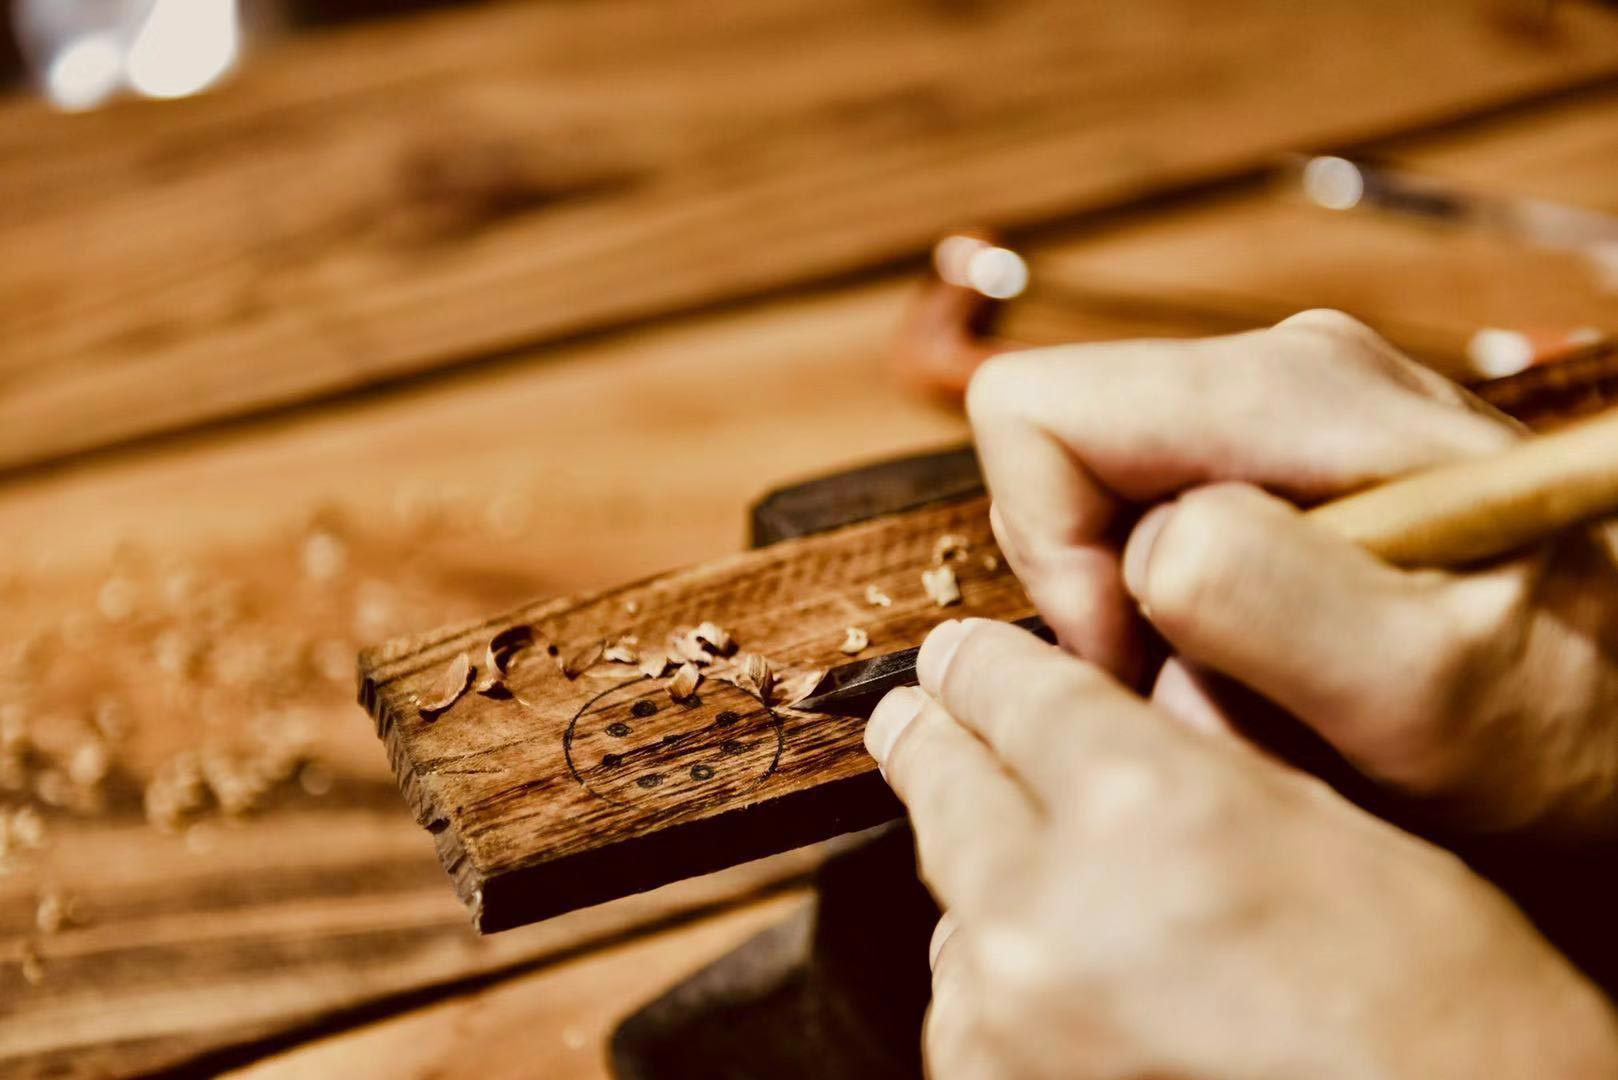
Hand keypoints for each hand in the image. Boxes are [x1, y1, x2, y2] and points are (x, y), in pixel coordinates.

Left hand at [866, 619, 1617, 1079]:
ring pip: (950, 899)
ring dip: (983, 876)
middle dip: (939, 740)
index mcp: (1140, 803)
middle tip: (921, 718)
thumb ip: (1196, 752)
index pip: (1001, 685)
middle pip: (938, 779)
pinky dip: (999, 980)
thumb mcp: (1336, 830)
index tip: (958, 658)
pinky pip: (966, 1002)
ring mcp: (1004, 1017)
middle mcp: (1045, 906)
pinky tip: (1067, 982)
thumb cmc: (1442, 1019)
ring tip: (1047, 880)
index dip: (977, 663)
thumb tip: (1106, 706)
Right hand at [967, 311, 1617, 841]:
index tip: (1134, 658)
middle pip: (1058, 450)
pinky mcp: (1286, 460)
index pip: (1038, 410)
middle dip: (1095, 589)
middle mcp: (1280, 369)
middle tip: (1203, 688)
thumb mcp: (1418, 684)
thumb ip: (1261, 593)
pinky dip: (1180, 615)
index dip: (1051, 545)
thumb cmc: (1565, 719)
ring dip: (1142, 615)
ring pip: (1098, 498)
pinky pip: (1150, 524)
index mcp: (1294, 389)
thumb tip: (1140, 545)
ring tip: (1259, 683)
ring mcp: (1283, 412)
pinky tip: (1277, 664)